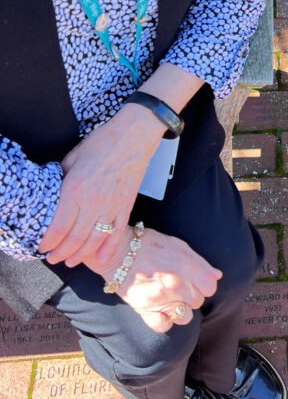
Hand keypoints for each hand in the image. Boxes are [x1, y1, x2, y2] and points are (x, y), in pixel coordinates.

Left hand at [39, 104, 165, 266]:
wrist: (134, 136)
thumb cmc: (103, 142)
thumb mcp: (72, 157)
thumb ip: (62, 178)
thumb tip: (55, 192)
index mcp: (75, 189)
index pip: (58, 225)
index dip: (48, 241)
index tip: (42, 247)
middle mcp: (93, 201)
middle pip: (74, 238)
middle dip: (61, 253)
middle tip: (53, 259)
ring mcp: (112, 206)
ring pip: (94, 240)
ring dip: (81, 255)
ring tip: (71, 261)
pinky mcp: (126, 205)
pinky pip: (116, 232)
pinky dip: (109, 248)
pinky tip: (102, 258)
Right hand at [87, 227, 221, 333]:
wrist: (117, 251)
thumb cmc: (150, 245)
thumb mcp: (178, 245)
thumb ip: (200, 262)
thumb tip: (217, 275)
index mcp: (186, 266)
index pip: (211, 287)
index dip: (204, 284)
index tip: (195, 280)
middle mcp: (175, 284)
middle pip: (198, 301)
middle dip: (192, 294)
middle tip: (179, 286)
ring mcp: (160, 299)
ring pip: (186, 317)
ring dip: (181, 309)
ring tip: (171, 298)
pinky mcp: (144, 309)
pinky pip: (163, 326)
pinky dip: (164, 320)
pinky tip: (161, 310)